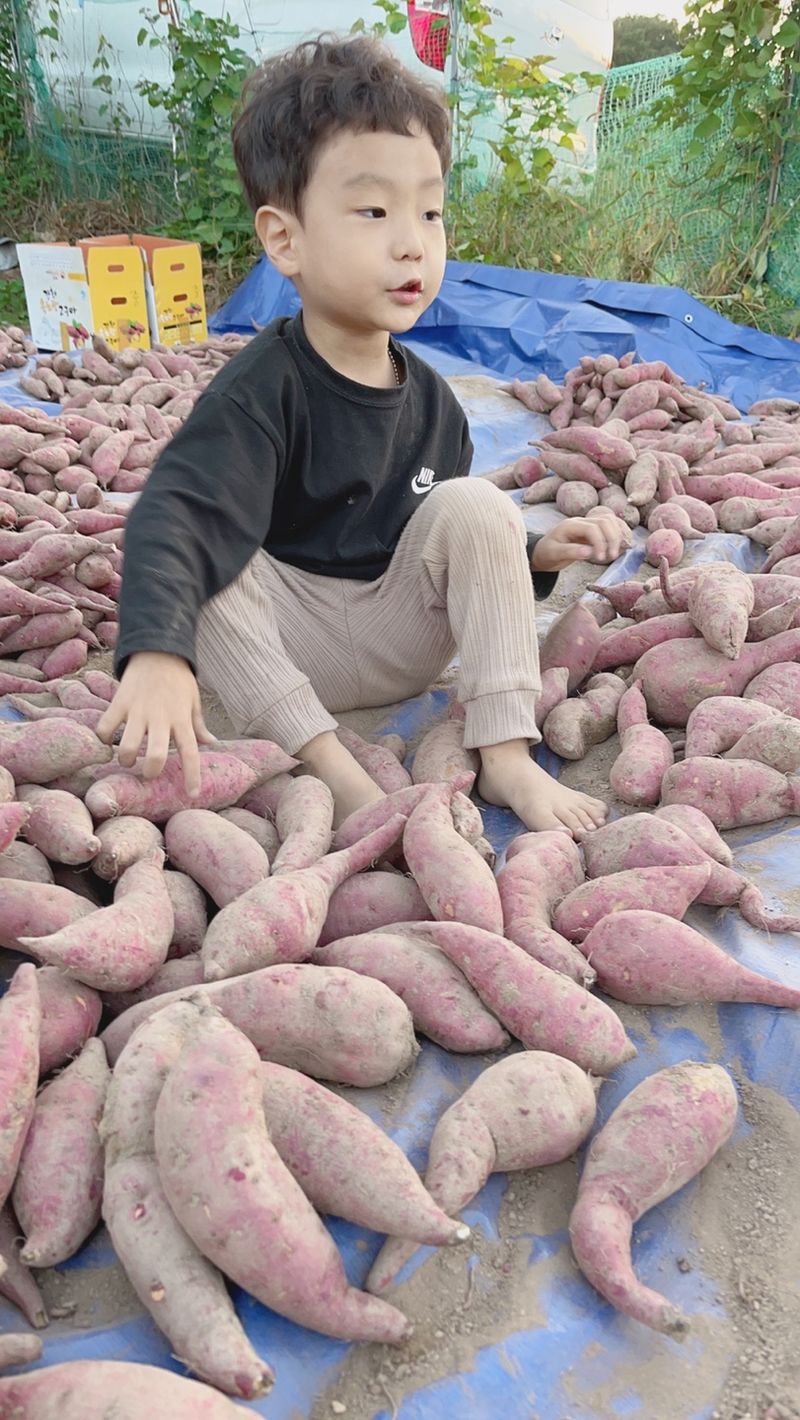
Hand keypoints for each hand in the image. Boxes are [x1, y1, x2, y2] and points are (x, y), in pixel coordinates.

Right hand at [97, 652, 215, 794]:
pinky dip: (103, 739)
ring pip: (126, 747)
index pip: (190, 752)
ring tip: (127, 758)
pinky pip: (105, 728)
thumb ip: (199, 725)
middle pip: (155, 755)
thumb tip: (211, 743)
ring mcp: (137, 710)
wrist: (156, 649)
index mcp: (181, 718)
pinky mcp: (118, 702)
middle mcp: (160, 717)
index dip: (192, 776)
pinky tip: (108, 740)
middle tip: (149, 772)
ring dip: (124, 759)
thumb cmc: (178, 679)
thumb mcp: (193, 700)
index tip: (192, 795)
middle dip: (150, 771)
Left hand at [531, 509, 631, 571]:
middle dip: (612, 538)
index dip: (600, 542)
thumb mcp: (554, 554)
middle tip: (612, 556)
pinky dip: (619, 533)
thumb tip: (590, 552)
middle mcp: (581, 521)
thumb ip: (571, 552)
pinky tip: (623, 544)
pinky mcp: (594, 530)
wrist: (543, 553)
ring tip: (616, 552)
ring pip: (610, 521)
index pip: (592, 528)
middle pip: (605, 521)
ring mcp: (588, 524)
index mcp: (570, 525)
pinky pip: (610, 525)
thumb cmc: (547, 553)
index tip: (601, 558)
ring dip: (618, 535)